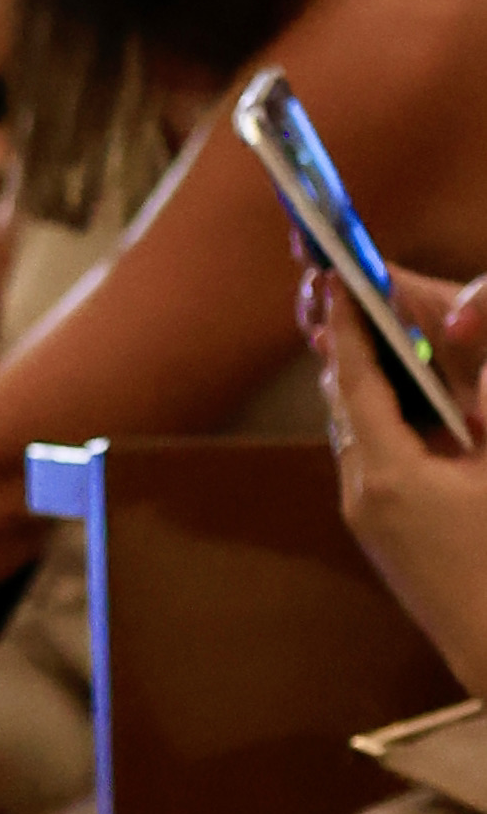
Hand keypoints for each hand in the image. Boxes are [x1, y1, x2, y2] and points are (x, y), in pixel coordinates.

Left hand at [310, 270, 486, 676]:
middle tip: (350, 290)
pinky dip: (378, 419)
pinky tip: (399, 401)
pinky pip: (368, 460)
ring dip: (362, 382)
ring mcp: (366, 521)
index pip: (360, 378)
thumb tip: (463, 364)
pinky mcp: (380, 538)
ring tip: (370, 331)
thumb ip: (480, 405)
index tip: (341, 275)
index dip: (353, 321)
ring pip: (354, 431)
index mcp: (391, 473)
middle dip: (351, 345)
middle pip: (347, 402)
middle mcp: (363, 495)